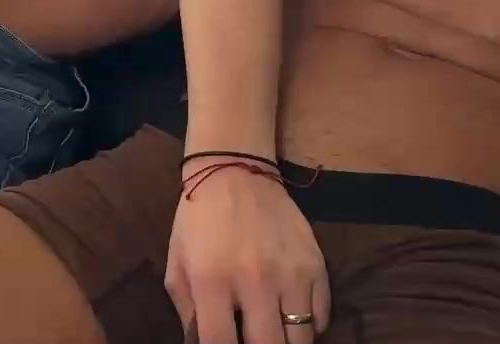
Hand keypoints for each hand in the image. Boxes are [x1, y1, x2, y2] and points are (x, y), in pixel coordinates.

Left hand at [166, 165, 329, 343]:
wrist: (235, 172)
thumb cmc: (199, 221)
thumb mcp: (178, 265)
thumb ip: (188, 313)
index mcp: (212, 281)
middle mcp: (255, 281)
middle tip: (254, 342)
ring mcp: (291, 273)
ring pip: (301, 339)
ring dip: (287, 342)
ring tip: (275, 334)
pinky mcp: (316, 264)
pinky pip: (322, 317)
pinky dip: (309, 326)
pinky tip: (291, 317)